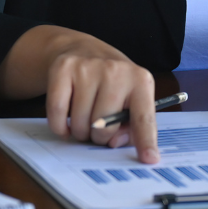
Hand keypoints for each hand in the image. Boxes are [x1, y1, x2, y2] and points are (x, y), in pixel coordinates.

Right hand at [0, 25, 160, 162]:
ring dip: (79, 130)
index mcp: (140, 80)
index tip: (150, 159)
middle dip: (98, 136)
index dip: (146, 141)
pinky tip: (66, 120)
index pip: (143, 117)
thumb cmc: (112, 82)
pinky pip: (58, 114)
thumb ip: (130, 127)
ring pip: (79, 123)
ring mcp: (88, 68)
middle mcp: (115, 71)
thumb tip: (114, 143)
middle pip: (104, 128)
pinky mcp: (63, 68)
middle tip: (97, 125)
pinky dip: (60, 126)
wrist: (82, 49)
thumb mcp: (130, 98)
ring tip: (84, 116)